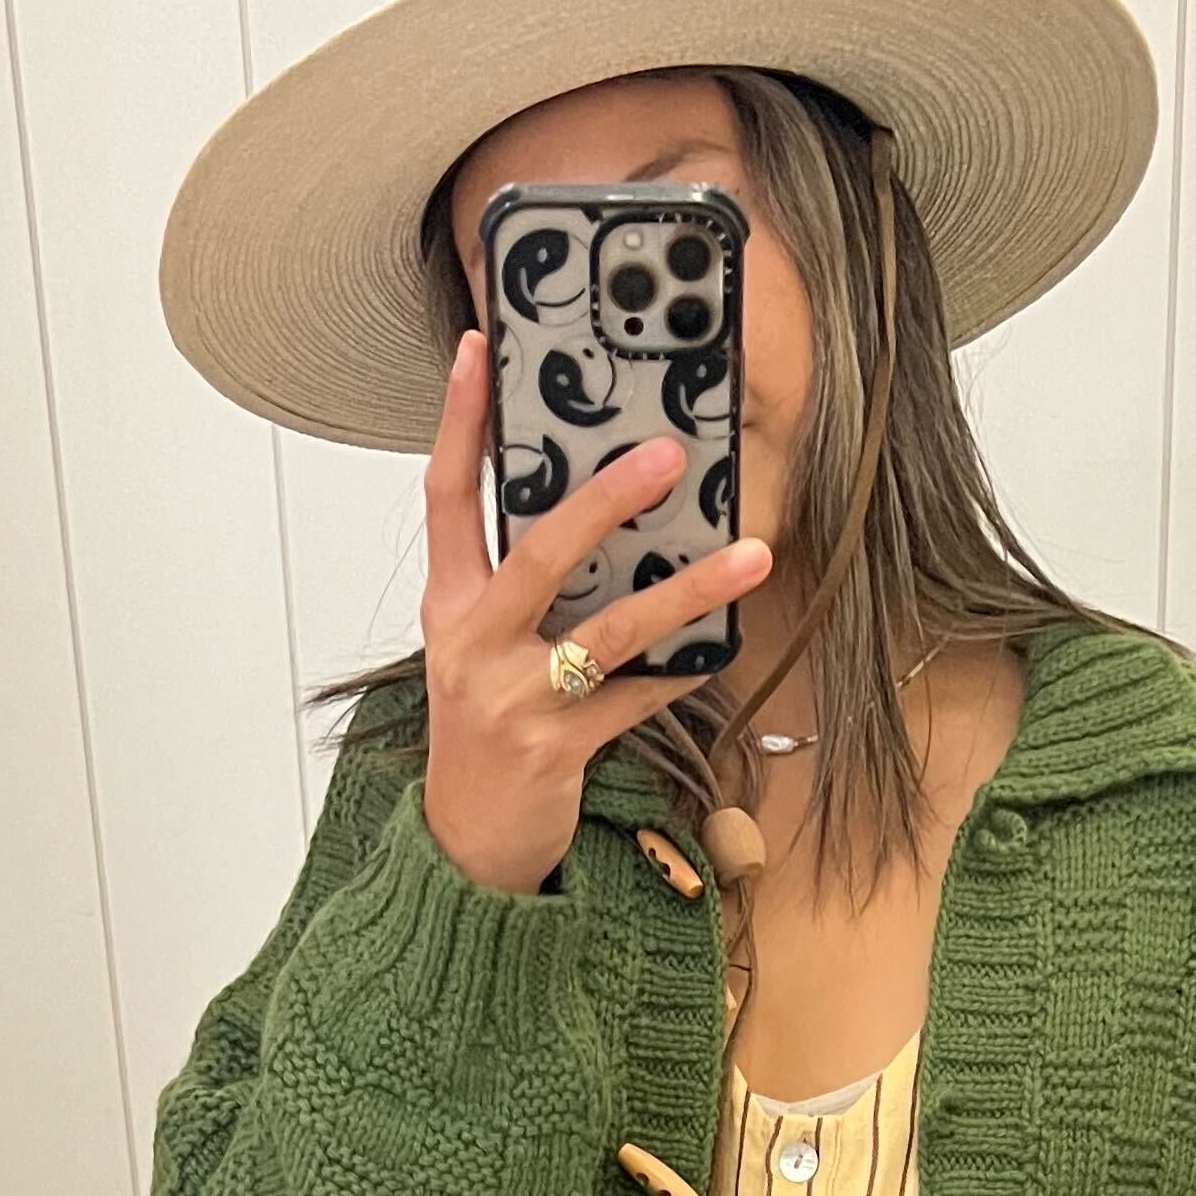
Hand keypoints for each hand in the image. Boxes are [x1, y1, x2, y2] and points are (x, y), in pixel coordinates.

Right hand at [417, 329, 771, 894]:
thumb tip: (600, 511)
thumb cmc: (484, 733)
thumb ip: (518, 585)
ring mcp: (512, 699)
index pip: (445, 497)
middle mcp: (472, 645)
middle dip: (605, 499)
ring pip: (610, 632)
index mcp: (449, 607)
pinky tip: (726, 644)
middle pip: (538, 553)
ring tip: (750, 553)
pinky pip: (637, 698)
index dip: (457, 422)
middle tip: (667, 454)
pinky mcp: (556, 749)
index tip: (476, 352)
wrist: (467, 843)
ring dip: (686, 589)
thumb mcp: (479, 649)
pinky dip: (684, 671)